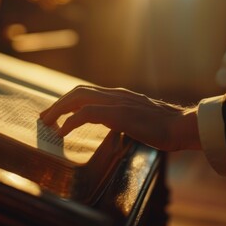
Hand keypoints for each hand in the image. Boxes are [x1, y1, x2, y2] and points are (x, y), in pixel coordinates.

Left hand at [40, 85, 200, 150]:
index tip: (56, 114)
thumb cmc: (162, 126)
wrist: (181, 126)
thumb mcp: (137, 117)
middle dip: (57, 104)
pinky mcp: (118, 114)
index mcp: (117, 96)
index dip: (67, 101)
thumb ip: (122, 116)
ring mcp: (116, 102)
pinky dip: (71, 122)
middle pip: (77, 92)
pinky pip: (87, 114)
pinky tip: (62, 133)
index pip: (85, 92)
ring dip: (59, 110)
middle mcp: (114, 95)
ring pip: (78, 99)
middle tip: (44, 118)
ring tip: (47, 124)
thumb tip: (111, 123)